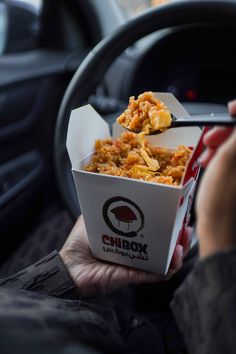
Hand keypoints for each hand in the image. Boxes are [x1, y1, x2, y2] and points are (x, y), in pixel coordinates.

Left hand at [60, 215, 190, 296]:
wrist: (69, 267)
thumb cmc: (79, 242)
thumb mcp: (93, 216)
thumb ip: (104, 204)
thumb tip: (116, 186)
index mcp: (130, 237)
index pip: (154, 229)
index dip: (167, 222)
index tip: (176, 211)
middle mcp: (137, 250)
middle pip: (165, 245)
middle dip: (179, 235)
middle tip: (186, 226)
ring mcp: (137, 264)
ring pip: (166, 260)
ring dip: (179, 250)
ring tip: (183, 240)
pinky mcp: (134, 276)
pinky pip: (156, 274)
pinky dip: (168, 267)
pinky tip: (175, 256)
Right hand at [196, 101, 235, 257]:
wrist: (219, 229)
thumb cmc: (221, 199)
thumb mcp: (228, 158)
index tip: (229, 111)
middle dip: (227, 132)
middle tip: (211, 138)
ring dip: (221, 145)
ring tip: (206, 154)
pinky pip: (232, 159)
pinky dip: (222, 156)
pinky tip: (210, 162)